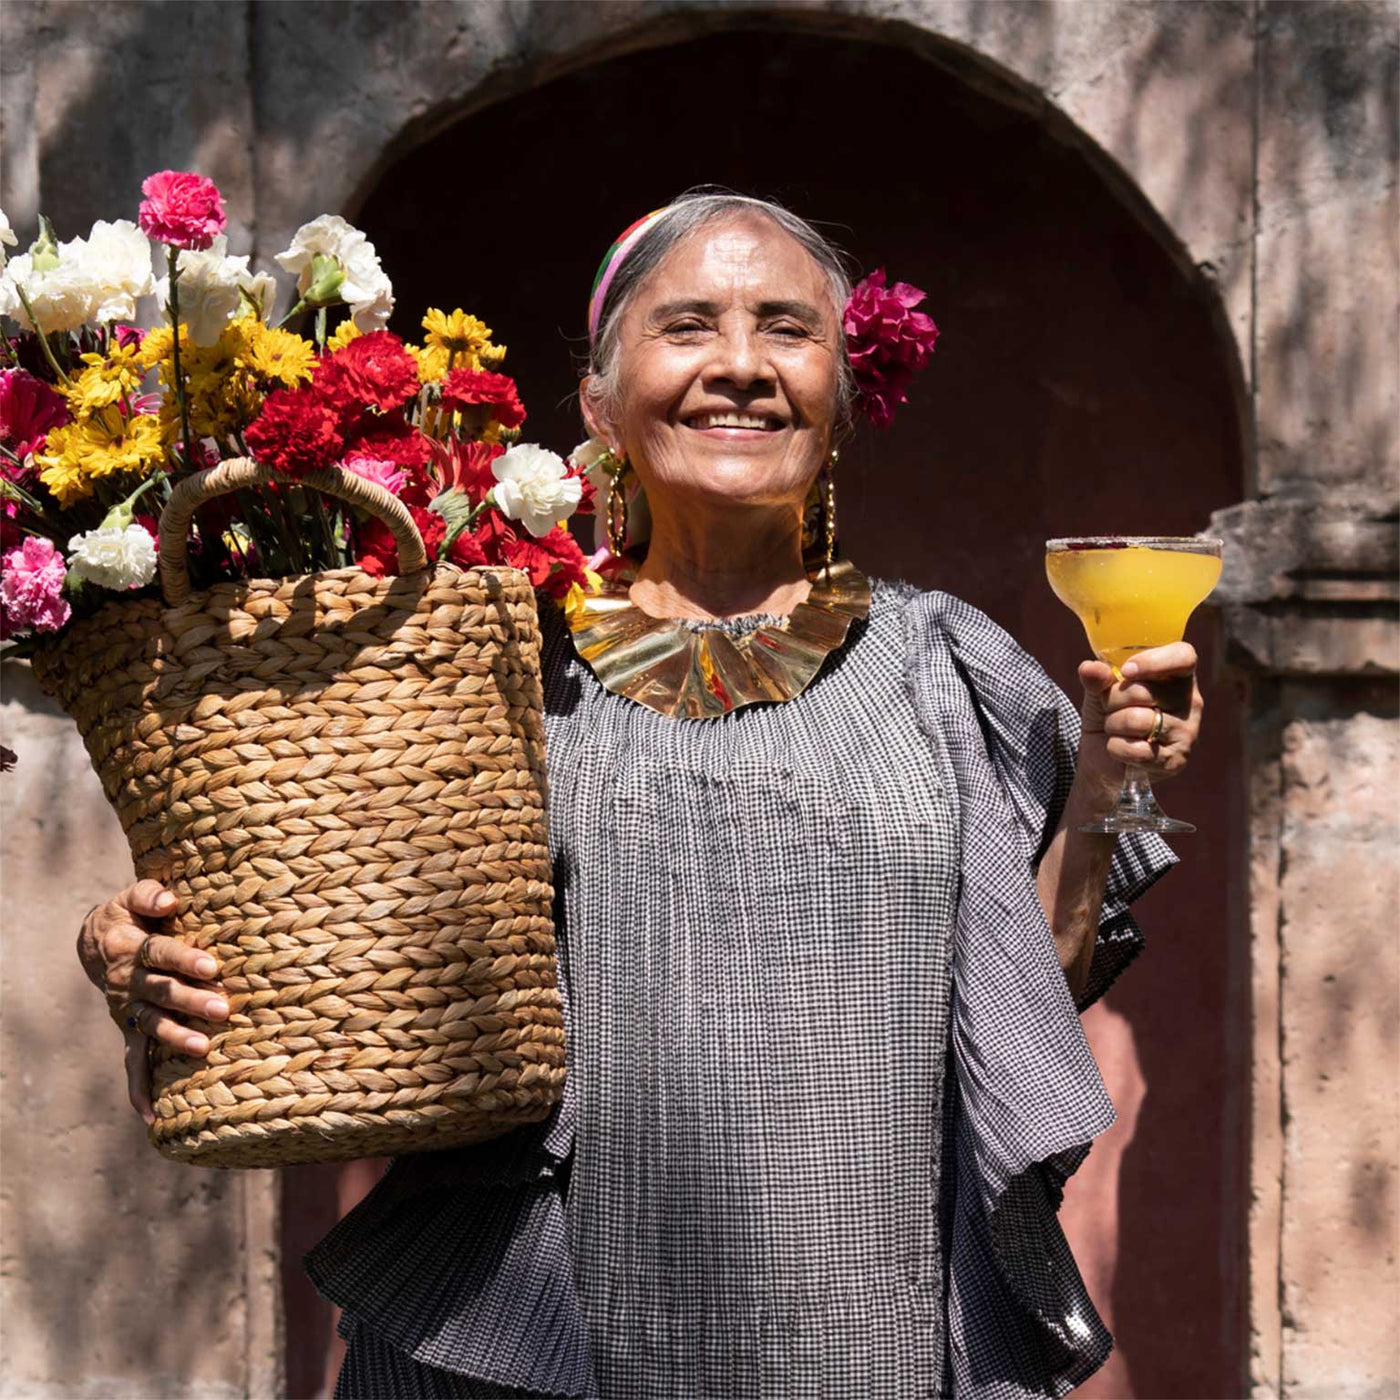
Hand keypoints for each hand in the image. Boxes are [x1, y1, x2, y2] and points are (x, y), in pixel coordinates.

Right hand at [76, 880, 226, 1124]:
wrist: (98, 944)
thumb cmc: (130, 916)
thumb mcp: (131, 897)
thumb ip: (149, 895)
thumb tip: (169, 901)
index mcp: (131, 949)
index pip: (159, 955)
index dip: (184, 960)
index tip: (211, 966)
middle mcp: (128, 984)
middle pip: (160, 993)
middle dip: (191, 1002)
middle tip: (223, 1009)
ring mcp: (129, 1010)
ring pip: (152, 1026)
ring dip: (176, 1038)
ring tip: (203, 1048)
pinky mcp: (131, 1029)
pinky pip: (133, 1062)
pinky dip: (140, 1090)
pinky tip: (153, 1116)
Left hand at [1077, 642, 1203, 783]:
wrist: (1103, 758)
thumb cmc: (1109, 715)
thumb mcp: (1099, 691)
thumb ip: (1097, 677)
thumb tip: (1089, 668)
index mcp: (1178, 676)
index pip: (1183, 656)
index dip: (1155, 661)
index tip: (1126, 670)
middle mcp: (1190, 702)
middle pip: (1144, 691)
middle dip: (1112, 700)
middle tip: (1110, 708)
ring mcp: (1187, 733)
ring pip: (1138, 721)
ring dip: (1113, 725)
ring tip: (1115, 729)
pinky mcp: (1176, 760)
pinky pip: (1137, 750)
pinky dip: (1116, 749)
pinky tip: (1121, 749)